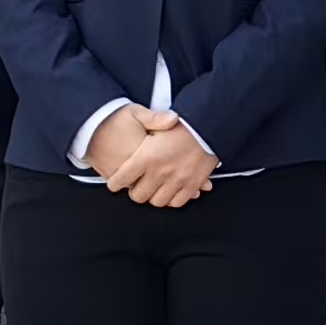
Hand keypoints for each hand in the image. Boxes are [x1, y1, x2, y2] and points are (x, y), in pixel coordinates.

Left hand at [91, 105, 213, 208]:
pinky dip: (172, 199)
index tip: (115, 183)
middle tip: (137, 185)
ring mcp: (176, 181)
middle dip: (135, 191)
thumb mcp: (156, 123)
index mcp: (146, 157)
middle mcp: (159, 172)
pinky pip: (176, 202)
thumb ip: (140, 134)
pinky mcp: (191, 185)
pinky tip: (170, 190)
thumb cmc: (184, 124)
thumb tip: (129, 143)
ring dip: (153, 196)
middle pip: (137, 196)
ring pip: (156, 201)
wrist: (210, 127)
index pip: (121, 179)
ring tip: (154, 188)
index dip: (115, 183)